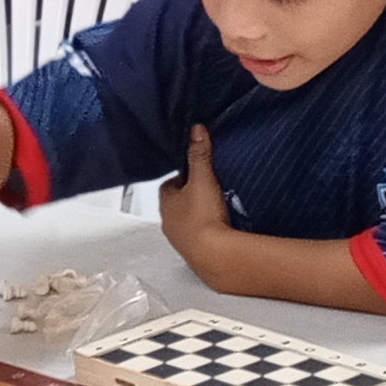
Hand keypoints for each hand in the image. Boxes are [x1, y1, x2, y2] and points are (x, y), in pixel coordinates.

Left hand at [156, 126, 234, 268]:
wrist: (215, 256)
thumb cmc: (204, 217)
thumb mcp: (203, 179)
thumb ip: (200, 155)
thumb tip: (196, 130)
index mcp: (165, 203)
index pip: (168, 185)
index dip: (182, 177)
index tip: (196, 172)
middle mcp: (168, 223)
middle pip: (177, 205)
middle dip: (190, 197)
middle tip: (208, 189)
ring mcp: (180, 241)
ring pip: (187, 223)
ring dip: (198, 216)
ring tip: (217, 208)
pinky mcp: (195, 254)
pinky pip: (199, 238)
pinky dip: (207, 232)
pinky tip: (220, 229)